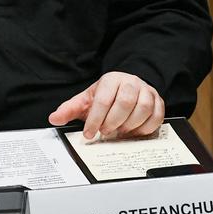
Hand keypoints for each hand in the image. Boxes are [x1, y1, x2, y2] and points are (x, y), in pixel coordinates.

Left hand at [48, 72, 164, 139]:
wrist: (125, 87)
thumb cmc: (104, 96)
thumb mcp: (85, 100)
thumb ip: (69, 109)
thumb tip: (54, 118)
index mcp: (111, 79)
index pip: (104, 99)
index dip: (95, 119)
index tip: (89, 134)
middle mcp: (131, 82)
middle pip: (125, 102)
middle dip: (113, 121)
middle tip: (105, 132)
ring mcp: (147, 90)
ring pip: (144, 108)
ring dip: (130, 125)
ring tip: (119, 132)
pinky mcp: (158, 101)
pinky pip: (157, 116)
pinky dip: (146, 128)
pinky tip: (134, 132)